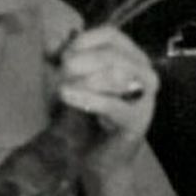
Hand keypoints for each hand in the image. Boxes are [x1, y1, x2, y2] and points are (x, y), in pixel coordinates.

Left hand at [55, 25, 158, 174]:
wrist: (98, 160)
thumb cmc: (85, 117)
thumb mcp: (72, 81)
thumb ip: (65, 59)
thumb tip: (50, 37)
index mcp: (131, 57)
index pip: (111, 35)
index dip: (84, 40)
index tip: (61, 55)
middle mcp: (144, 73)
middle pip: (112, 54)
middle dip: (80, 61)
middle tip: (60, 74)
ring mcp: (145, 97)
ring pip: (115, 74)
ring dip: (83, 79)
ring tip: (61, 88)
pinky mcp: (137, 121)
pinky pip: (112, 104)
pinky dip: (87, 97)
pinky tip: (66, 94)